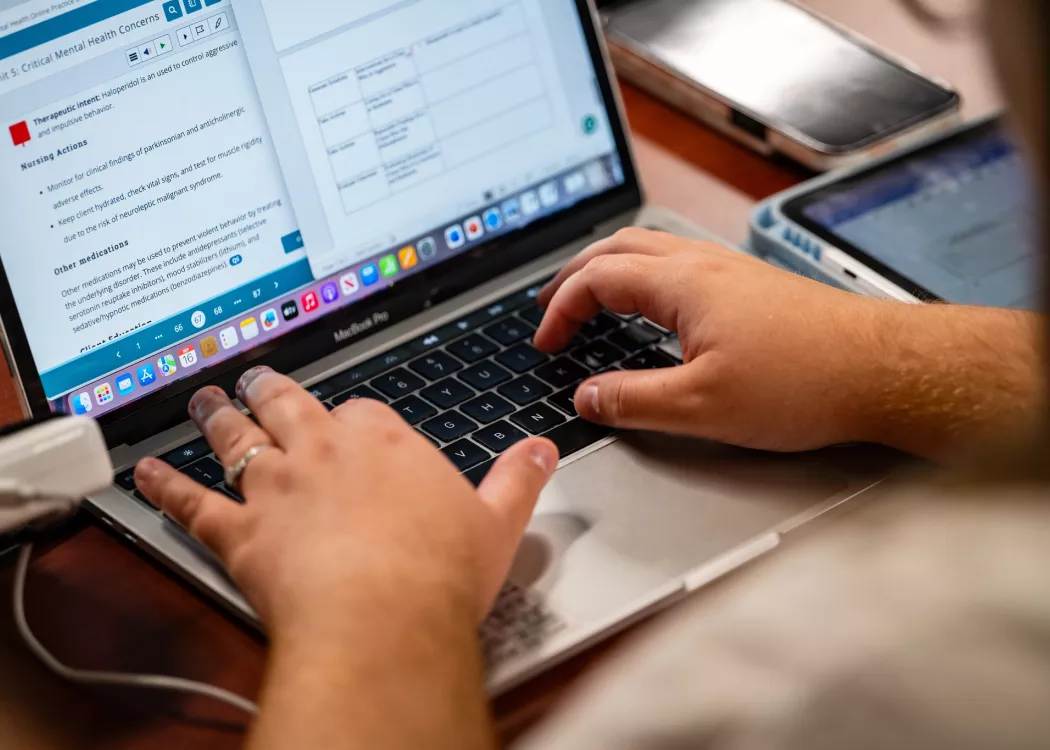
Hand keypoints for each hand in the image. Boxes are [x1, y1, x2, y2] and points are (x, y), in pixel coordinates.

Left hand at [134, 368, 557, 637]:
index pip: (364, 411)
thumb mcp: (499, 521)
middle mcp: (323, 451)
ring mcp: (276, 487)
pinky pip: (192, 503)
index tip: (350, 419)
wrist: (384, 615)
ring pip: (237, 439)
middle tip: (256, 378)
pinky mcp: (240, 532)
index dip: (353, 415)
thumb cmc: (439, 573)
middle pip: (288, 405)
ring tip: (205, 400)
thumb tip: (541, 450)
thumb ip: (518, 479)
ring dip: (218, 418)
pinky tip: (146, 474)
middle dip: (271, 390)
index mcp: (384, 442)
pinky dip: (165, 487)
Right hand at [534, 228, 896, 452]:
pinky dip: (644, 276)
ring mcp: (730, 270)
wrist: (884, 368)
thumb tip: (587, 398)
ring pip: (651, 248)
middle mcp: (704, 263)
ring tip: (590, 298)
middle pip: (618, 247)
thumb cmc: (805, 381)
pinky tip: (654, 307)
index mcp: (682, 282)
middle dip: (575, 275)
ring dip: (609, 269)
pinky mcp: (752, 285)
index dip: (560, 309)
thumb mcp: (702, 407)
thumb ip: (633, 401)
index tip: (546, 343)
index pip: (596, 277)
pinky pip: (679, 263)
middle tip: (551, 307)